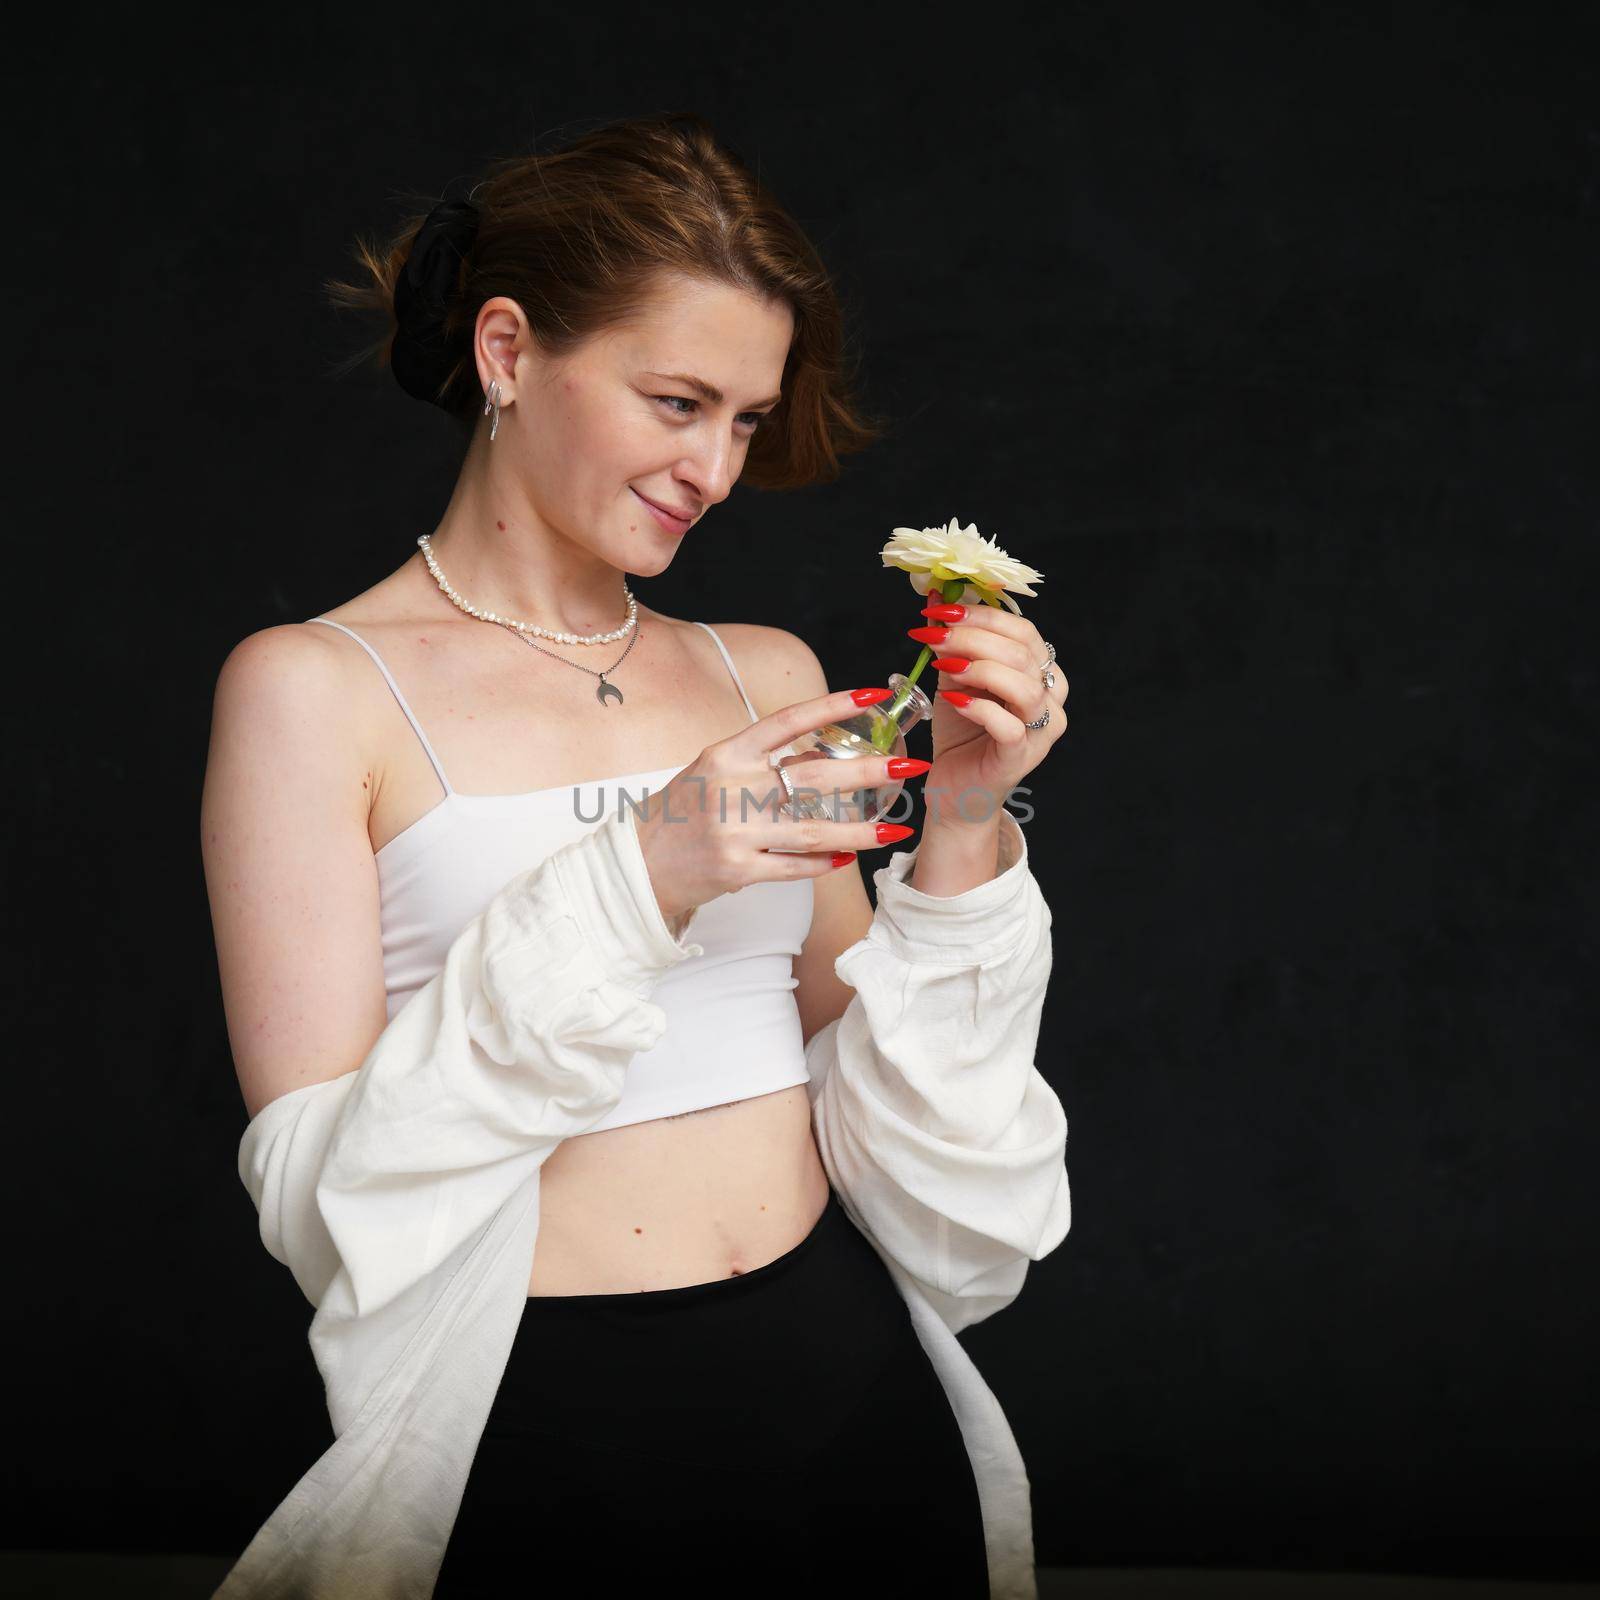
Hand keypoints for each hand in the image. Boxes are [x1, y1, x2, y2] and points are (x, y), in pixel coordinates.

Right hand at [633, 687, 926, 923]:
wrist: (637, 863)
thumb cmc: (684, 812)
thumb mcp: (714, 771)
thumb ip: (762, 761)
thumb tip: (823, 752)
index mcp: (727, 753)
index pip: (788, 721)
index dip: (832, 705)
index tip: (872, 694)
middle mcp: (732, 787)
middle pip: (813, 776)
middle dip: (868, 772)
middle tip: (908, 770)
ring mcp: (735, 830)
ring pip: (813, 829)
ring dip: (861, 831)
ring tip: (895, 830)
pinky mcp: (738, 869)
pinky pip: (795, 866)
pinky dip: (826, 863)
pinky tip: (850, 858)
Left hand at [910, 600, 1067, 829]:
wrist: (956, 789)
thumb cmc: (961, 734)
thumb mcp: (954, 679)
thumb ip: (952, 643)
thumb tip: (936, 598)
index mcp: (1041, 674)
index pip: (1023, 631)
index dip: (983, 615)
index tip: (941, 610)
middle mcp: (1050, 700)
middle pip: (1022, 654)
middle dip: (973, 636)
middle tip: (934, 634)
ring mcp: (1041, 732)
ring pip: (1023, 686)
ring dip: (978, 668)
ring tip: (942, 664)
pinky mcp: (1021, 758)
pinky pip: (1010, 726)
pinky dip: (979, 708)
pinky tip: (954, 700)